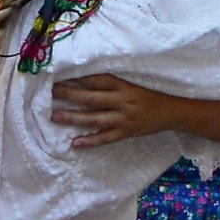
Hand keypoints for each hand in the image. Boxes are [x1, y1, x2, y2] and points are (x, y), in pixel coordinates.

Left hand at [51, 74, 184, 146]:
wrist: (170, 113)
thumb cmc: (146, 96)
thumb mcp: (129, 85)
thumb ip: (108, 84)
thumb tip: (80, 80)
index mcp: (122, 86)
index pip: (96, 80)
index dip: (76, 78)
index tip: (58, 76)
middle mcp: (122, 101)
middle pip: (91, 98)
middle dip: (69, 95)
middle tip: (49, 93)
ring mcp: (123, 119)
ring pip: (94, 119)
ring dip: (73, 118)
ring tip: (54, 116)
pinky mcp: (126, 133)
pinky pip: (105, 139)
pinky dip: (90, 141)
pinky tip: (75, 143)